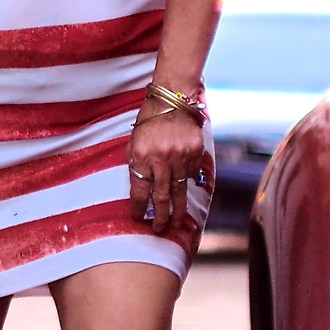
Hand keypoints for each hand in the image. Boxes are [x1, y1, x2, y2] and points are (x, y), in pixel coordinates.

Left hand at [127, 104, 210, 235]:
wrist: (173, 99)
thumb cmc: (149, 120)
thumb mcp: (134, 140)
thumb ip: (136, 164)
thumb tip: (139, 189)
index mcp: (142, 155)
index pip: (139, 189)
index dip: (137, 206)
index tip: (136, 217)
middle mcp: (162, 158)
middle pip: (160, 196)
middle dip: (159, 216)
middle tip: (158, 230)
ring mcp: (181, 156)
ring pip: (179, 190)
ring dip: (178, 209)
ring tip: (176, 223)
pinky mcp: (196, 153)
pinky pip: (191, 175)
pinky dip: (187, 185)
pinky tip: (185, 194)